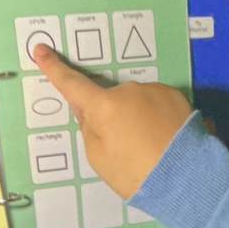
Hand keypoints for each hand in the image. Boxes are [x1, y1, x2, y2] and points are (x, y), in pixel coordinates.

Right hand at [33, 44, 192, 199]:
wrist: (188, 177)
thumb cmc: (136, 174)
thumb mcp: (100, 159)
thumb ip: (89, 129)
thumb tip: (89, 111)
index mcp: (104, 107)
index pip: (71, 85)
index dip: (54, 68)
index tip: (40, 50)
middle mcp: (128, 90)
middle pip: (109, 100)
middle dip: (111, 117)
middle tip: (126, 148)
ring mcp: (154, 90)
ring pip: (135, 102)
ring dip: (137, 118)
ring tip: (151, 148)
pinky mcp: (175, 95)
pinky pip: (156, 104)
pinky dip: (156, 119)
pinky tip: (165, 140)